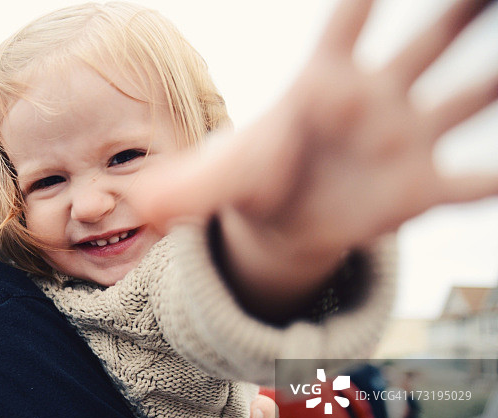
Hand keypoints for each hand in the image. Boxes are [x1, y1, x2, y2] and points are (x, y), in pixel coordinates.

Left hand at [129, 0, 497, 317]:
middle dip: (458, 12)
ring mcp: (403, 140)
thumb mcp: (217, 181)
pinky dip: (490, 183)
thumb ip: (183, 188)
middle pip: (423, 45)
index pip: (344, 28)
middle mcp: (372, 100)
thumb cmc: (256, 181)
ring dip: (494, 83)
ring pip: (462, 100)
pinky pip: (469, 185)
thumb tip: (134, 204)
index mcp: (319, 85)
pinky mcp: (419, 188)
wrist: (286, 219)